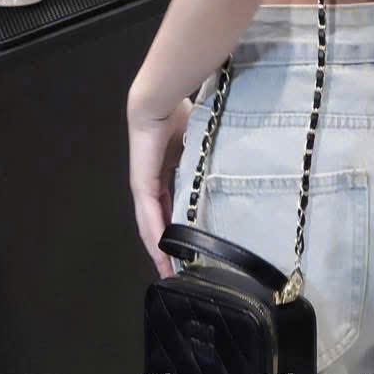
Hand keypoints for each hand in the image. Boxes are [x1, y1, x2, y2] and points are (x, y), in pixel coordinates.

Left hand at [127, 89, 194, 279]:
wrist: (159, 100)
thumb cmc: (180, 113)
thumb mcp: (199, 144)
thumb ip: (207, 159)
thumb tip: (231, 164)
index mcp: (166, 172)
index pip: (171, 207)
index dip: (177, 229)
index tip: (190, 250)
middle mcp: (151, 183)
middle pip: (158, 223)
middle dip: (167, 249)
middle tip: (178, 273)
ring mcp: (143, 186)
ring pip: (151, 226)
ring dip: (160, 250)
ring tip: (170, 273)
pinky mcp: (141, 185)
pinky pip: (148, 217)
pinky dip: (155, 237)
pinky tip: (162, 256)